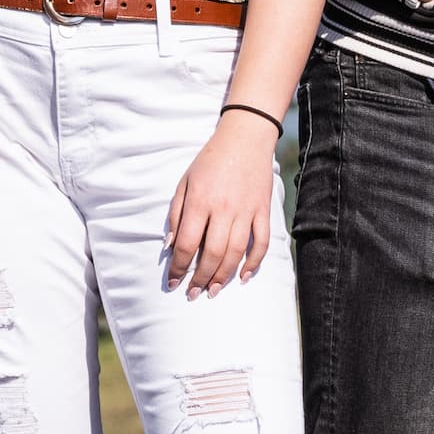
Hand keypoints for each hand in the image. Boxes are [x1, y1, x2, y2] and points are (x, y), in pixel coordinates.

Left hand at [162, 113, 282, 294]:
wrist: (245, 139)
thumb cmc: (210, 161)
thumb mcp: (184, 183)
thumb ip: (176, 215)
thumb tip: (170, 247)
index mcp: (200, 202)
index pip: (187, 244)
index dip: (178, 267)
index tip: (173, 281)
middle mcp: (224, 210)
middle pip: (212, 254)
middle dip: (200, 279)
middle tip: (192, 294)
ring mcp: (246, 211)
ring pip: (235, 253)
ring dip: (223, 276)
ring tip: (213, 291)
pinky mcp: (263, 211)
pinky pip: (261, 242)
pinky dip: (254, 262)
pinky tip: (244, 276)